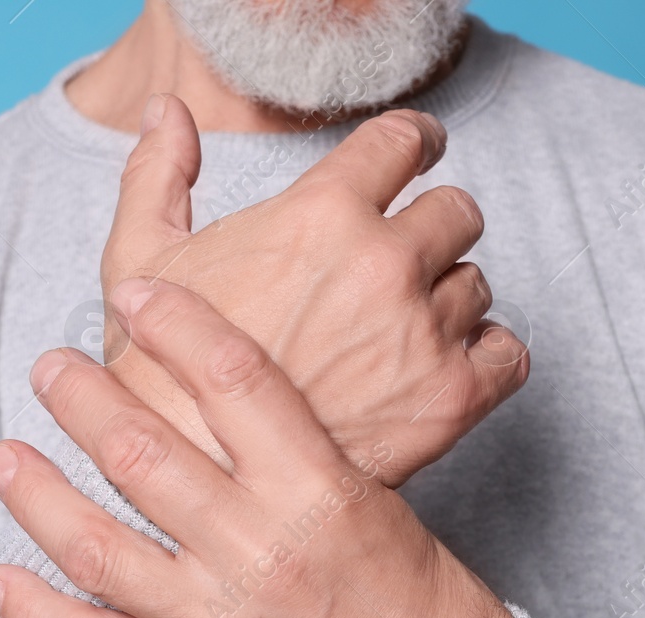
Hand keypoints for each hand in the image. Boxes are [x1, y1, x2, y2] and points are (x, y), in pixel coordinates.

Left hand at [0, 279, 522, 617]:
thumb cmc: (424, 600)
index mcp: (321, 491)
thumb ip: (300, 456)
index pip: (234, 379)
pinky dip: (38, 615)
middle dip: (82, 398)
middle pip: (144, 452)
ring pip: (99, 545)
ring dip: (39, 493)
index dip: (174, 324)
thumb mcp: (380, 505)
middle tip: (50, 365)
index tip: (133, 293)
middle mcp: (263, 549)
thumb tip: (225, 400)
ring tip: (2, 453)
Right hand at [99, 94, 528, 487]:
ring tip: (399, 332)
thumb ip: (158, 174)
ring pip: (475, 285)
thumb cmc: (159, 376)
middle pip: (457, 210)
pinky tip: (446, 367)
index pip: (404, 142)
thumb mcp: (137, 261)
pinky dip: (486, 356)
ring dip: (446, 300)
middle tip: (402, 260)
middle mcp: (386, 264)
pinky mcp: (450, 400)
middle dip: (433, 227)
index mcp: (322, 214)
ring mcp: (424, 334)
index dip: (415, 141)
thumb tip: (170, 111)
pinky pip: (508, 354)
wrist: (195, 480)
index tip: (420, 151)